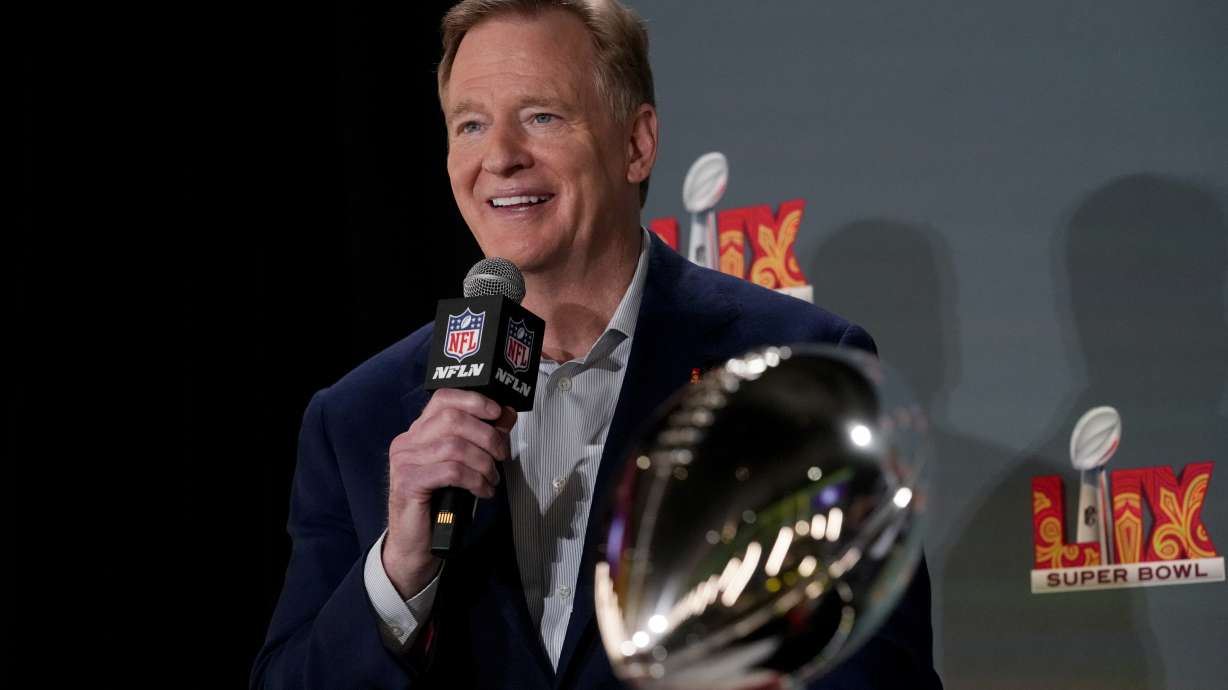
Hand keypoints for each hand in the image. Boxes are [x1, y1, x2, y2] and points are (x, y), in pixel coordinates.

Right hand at [383, 388, 516, 596]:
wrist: (416, 544)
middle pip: (453, 419)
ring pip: (454, 446)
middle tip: (502, 455)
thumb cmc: (440, 503)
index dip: (474, 400)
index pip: (443, 398)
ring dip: (483, 462)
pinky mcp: (409, 483)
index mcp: (418, 432)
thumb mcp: (464, 465)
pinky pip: (451, 471)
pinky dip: (475, 479)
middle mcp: (407, 441)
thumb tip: (506, 414)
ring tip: (492, 478)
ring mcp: (405, 461)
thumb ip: (482, 437)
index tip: (498, 413)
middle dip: (487, 435)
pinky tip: (483, 490)